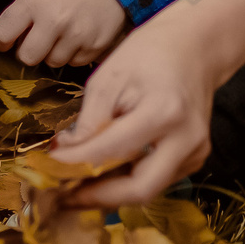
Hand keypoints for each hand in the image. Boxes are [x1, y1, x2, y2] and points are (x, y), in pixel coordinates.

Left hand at [0, 0, 128, 67]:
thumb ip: (19, 9)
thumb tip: (0, 32)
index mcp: (34, 2)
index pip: (2, 35)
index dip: (0, 41)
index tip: (6, 40)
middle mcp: (53, 21)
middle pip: (26, 58)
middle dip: (28, 50)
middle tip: (36, 39)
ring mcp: (75, 36)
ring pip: (51, 62)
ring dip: (53, 52)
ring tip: (63, 32)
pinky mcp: (93, 47)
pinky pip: (74, 63)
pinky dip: (74, 53)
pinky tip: (78, 35)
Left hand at [56, 0, 244, 207]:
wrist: (195, 46)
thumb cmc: (149, 54)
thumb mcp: (109, 76)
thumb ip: (89, 119)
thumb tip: (66, 153)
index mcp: (163, 112)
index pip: (112, 151)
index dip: (76, 163)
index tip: (48, 164)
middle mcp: (186, 139)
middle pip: (140, 189)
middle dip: (98, 197)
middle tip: (63, 197)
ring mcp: (195, 151)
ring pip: (149, 190)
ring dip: (111, 193)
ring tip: (76, 187)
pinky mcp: (195, 157)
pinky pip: (158, 180)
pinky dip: (128, 181)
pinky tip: (103, 175)